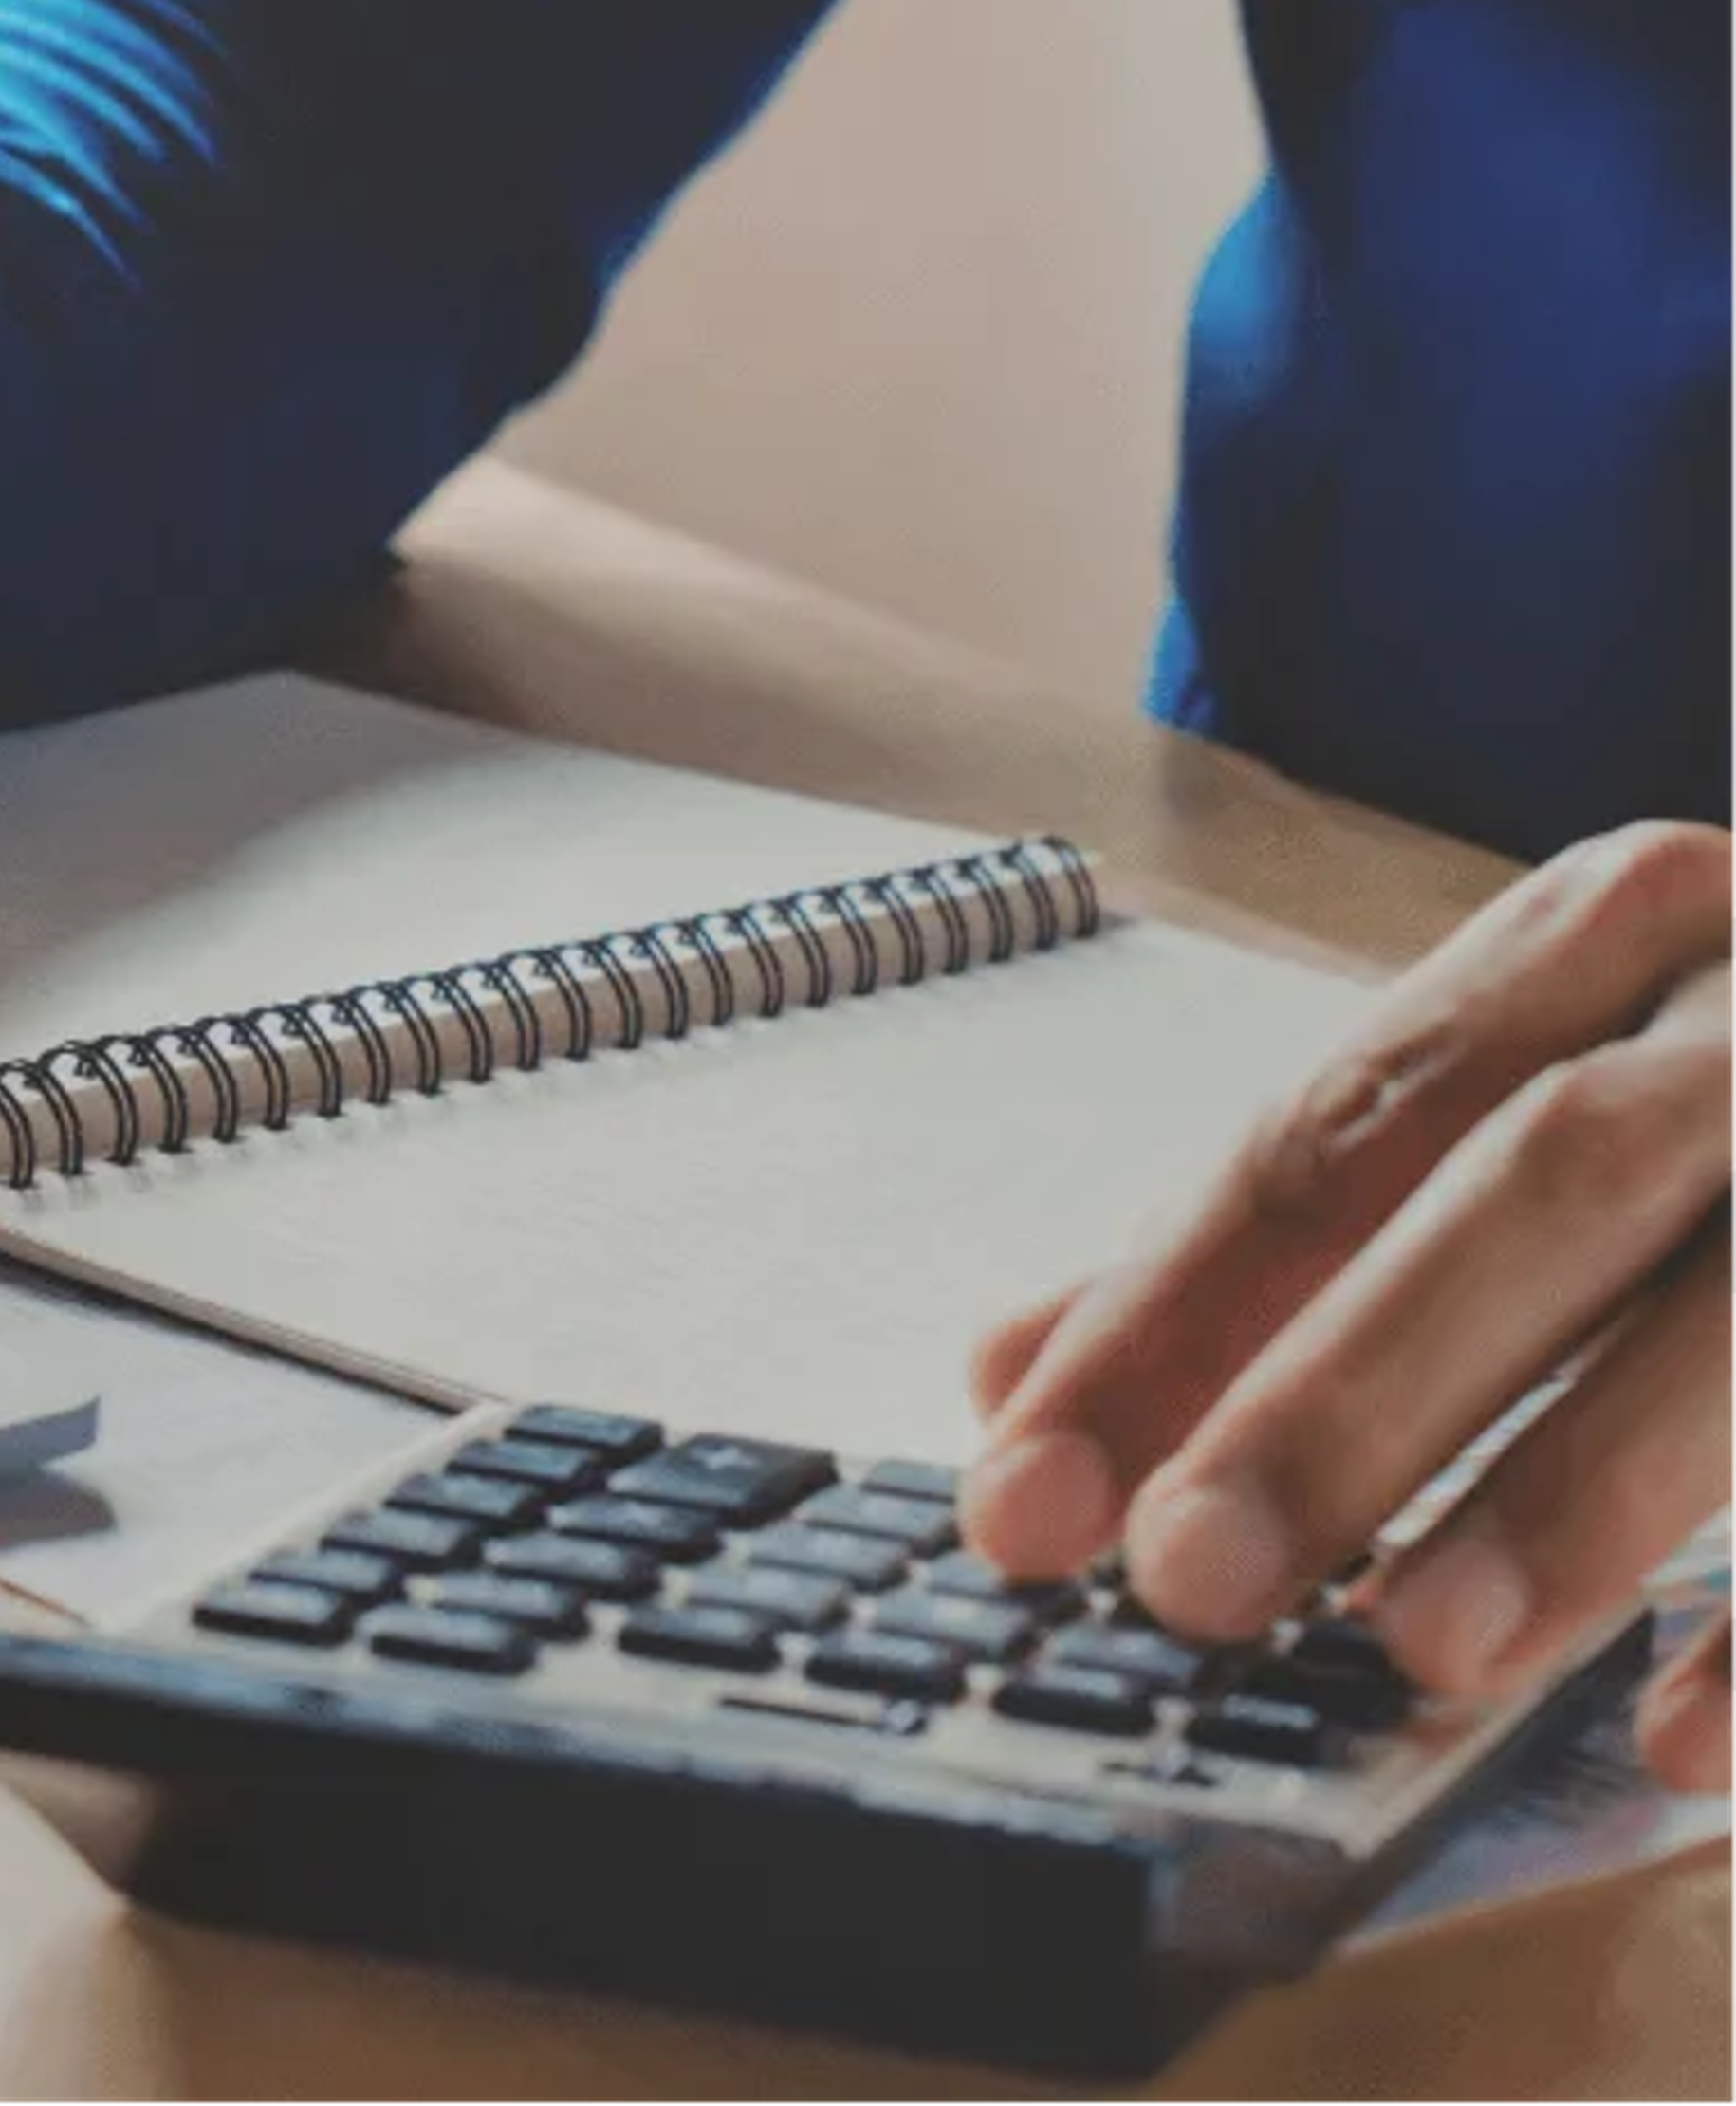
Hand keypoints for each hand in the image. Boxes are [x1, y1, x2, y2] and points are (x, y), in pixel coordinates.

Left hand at [960, 822, 1733, 1789]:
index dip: (1161, 1317)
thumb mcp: (1539, 1088)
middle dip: (1352, 1388)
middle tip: (1189, 1580)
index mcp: (1604, 937)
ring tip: (1418, 1653)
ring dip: (1578, 1492)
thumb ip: (1292, 1237)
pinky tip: (1678, 1742)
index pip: (1324, 1137)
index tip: (1021, 1491)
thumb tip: (1010, 1376)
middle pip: (1533, 1187)